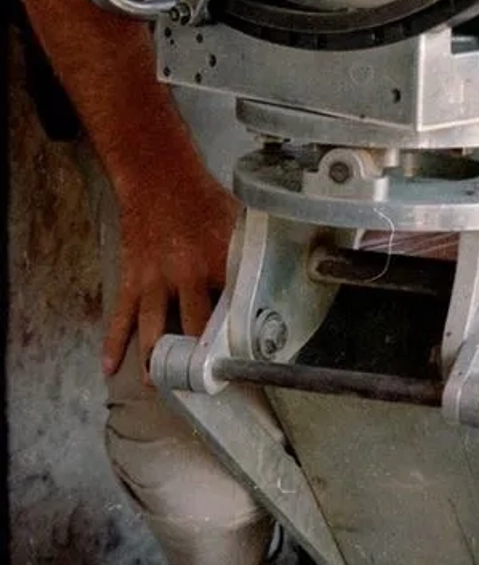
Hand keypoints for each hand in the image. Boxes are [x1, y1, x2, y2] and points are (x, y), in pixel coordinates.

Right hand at [105, 166, 239, 380]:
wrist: (160, 179)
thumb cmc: (205, 200)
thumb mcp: (239, 220)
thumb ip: (254, 250)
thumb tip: (283, 269)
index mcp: (221, 259)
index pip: (236, 306)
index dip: (241, 336)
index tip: (247, 363)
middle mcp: (189, 274)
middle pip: (194, 327)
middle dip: (198, 359)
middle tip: (203, 385)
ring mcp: (157, 279)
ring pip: (154, 329)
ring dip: (155, 360)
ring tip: (159, 385)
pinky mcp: (132, 278)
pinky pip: (121, 316)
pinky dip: (113, 343)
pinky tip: (109, 367)